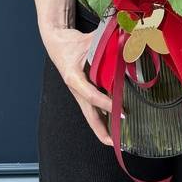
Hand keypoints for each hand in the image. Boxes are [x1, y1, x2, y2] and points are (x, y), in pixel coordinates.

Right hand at [40, 25, 120, 146]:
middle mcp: (76, 89)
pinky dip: (104, 115)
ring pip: (91, 114)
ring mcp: (79, 92)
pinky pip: (93, 107)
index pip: (92, 95)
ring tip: (117, 139)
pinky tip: (114, 120)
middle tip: (115, 143)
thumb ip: (106, 40)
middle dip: (102, 131)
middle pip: (89, 116)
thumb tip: (126, 38)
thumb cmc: (70, 42)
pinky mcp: (82, 91)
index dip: (106, 104)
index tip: (121, 110)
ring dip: (103, 127)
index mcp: (74, 78)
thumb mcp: (88, 40)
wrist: (56, 42)